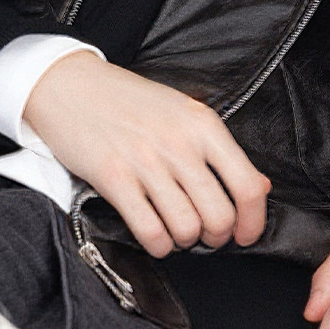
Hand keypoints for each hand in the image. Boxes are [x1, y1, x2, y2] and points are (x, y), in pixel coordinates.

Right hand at [22, 52, 269, 256]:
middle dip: (215, 236)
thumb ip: (221, 151)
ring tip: (176, 230)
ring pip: (187, 228)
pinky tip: (155, 235)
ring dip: (184, 240)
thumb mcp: (183, 112)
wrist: (69, 84)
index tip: (246, 234)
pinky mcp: (113, 178)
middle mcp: (179, 143)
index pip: (247, 186)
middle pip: (219, 216)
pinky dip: (157, 244)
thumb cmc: (128, 100)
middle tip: (204, 233)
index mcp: (203, 125)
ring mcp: (145, 162)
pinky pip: (150, 231)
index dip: (253, 221)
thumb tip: (260, 186)